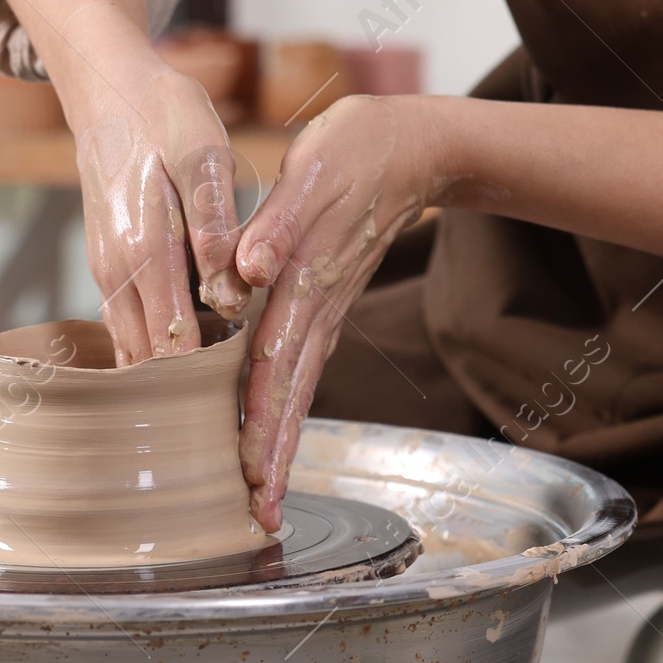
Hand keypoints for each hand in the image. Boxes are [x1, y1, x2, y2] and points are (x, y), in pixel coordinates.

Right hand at [73, 66, 249, 363]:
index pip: (171, 342)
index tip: (242, 391)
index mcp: (143, 250)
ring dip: (166, 371)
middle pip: (147, 357)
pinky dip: (152, 346)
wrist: (109, 88)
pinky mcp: (109, 262)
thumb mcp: (204, 153)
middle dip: (186, 386)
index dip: (205, 374)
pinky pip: (127, 322)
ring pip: (132, 346)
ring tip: (215, 391)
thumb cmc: (163, 114)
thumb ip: (215, 223)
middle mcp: (116, 270)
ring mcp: (106, 269)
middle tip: (234, 404)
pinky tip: (189, 352)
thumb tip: (228, 291)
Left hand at [235, 95, 438, 529]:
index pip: (278, 367)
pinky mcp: (325, 300)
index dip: (262, 424)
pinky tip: (271, 428)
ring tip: (265, 495)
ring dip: (280, 442)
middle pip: (291, 396)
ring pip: (298, 387)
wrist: (413, 145)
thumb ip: (276, 224)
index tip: (251, 476)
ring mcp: (324, 309)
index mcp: (305, 282)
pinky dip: (286, 404)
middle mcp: (316, 308)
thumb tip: (249, 267)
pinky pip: (302, 364)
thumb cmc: (356, 151)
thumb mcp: (312, 174)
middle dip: (273, 458)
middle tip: (259, 517)